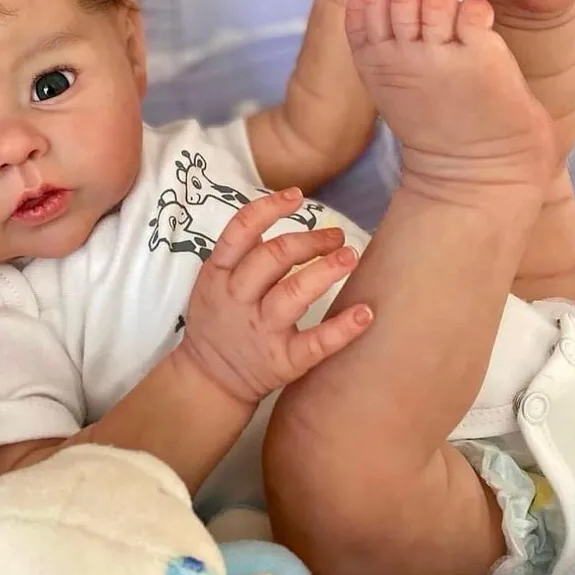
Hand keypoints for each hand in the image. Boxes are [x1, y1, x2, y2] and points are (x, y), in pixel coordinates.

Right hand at [175, 189, 372, 404]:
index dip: (269, 209)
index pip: (240, 231)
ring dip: (325, 271)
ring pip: (293, 294)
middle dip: (309, 241)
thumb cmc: (217, 320)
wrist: (209, 379)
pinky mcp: (283, 361)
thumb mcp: (212, 281)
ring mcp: (261, 330)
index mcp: (218, 274)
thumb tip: (275, 214)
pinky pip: (315, 343)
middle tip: (336, 235)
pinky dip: (342, 329)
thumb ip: (240, 252)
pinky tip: (365, 314)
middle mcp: (238, 299)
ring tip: (350, 256)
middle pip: (273, 258)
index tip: (296, 196)